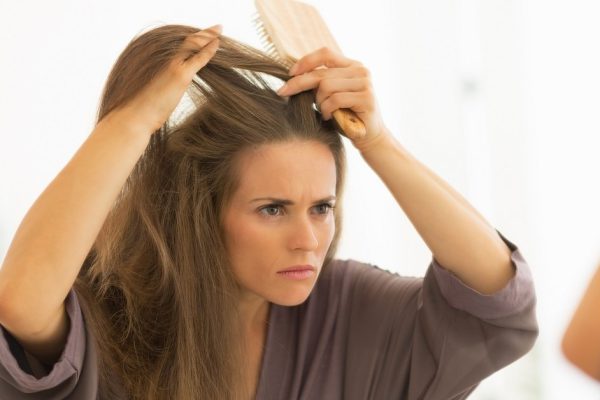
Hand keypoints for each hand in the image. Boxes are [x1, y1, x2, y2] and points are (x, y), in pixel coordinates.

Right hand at [111, 24, 222, 135]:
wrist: (135, 116)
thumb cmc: (143, 109)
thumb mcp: (151, 92)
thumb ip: (160, 83)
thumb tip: (166, 89)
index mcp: (155, 58)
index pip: (179, 44)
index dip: (192, 39)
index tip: (203, 36)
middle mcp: (162, 56)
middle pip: (187, 40)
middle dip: (203, 34)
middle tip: (216, 29)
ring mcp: (172, 64)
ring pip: (193, 43)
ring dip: (208, 36)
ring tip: (219, 31)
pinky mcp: (180, 74)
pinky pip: (199, 57)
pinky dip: (209, 49)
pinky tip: (217, 43)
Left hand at [276, 46, 390, 150]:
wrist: (370, 137)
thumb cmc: (346, 117)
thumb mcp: (332, 95)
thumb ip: (321, 82)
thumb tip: (293, 74)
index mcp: (352, 65)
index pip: (325, 53)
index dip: (305, 61)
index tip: (290, 73)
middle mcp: (361, 70)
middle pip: (321, 72)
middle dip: (299, 83)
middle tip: (283, 92)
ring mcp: (365, 83)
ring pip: (326, 86)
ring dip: (319, 102)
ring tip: (323, 112)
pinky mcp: (366, 98)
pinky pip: (335, 99)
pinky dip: (326, 110)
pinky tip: (328, 117)